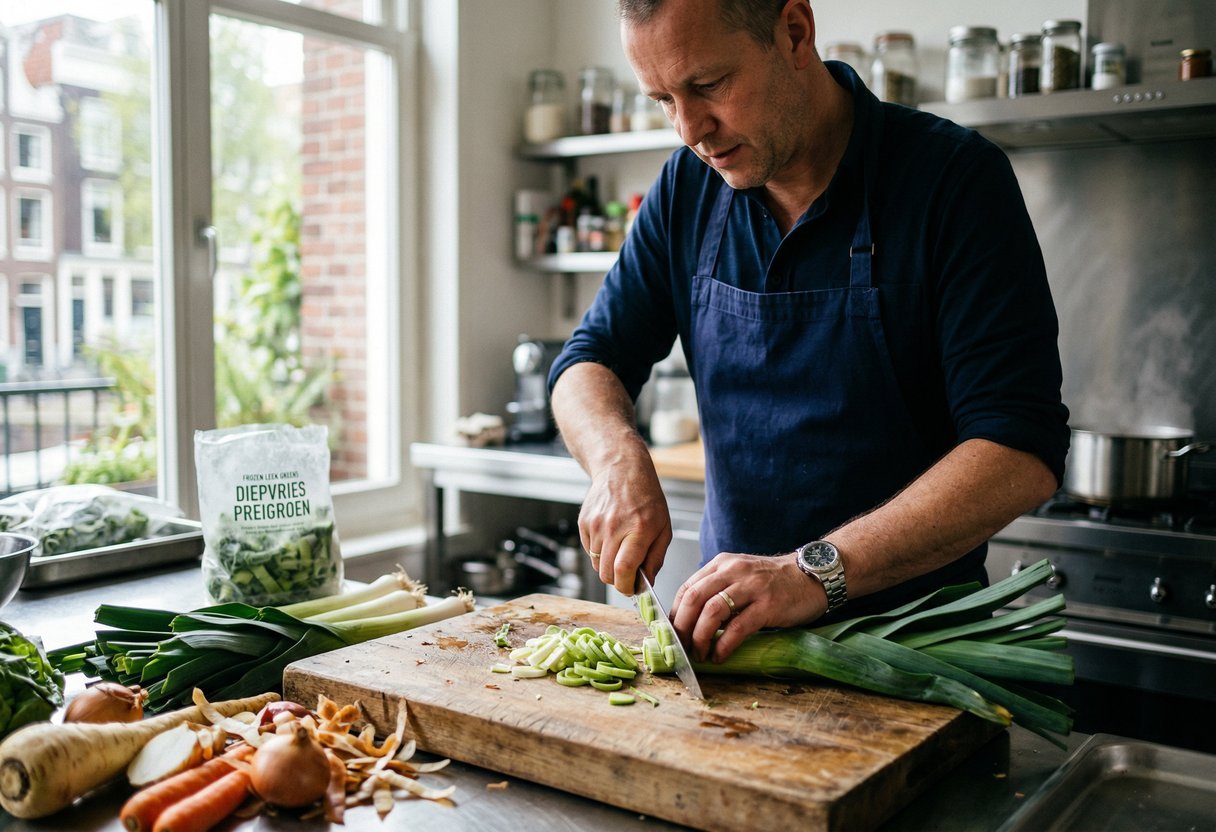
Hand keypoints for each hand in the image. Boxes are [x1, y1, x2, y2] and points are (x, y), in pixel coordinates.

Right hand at [578, 452, 672, 596]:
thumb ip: (656, 558)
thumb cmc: (647, 498)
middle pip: (606, 574)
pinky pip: (588, 551)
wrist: (621, 468)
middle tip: (628, 575)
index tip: (632, 589)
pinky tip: (611, 536)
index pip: (624, 570)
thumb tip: (646, 583)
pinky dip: (599, 552)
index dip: (627, 587)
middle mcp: (614, 528)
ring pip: (596, 565)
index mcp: (638, 529)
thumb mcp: (663, 528)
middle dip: (618, 581)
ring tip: (621, 548)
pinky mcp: (584, 523)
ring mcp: (596, 525)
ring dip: (608, 565)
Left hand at [669, 552, 824, 662]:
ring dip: (700, 637)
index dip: (674, 613)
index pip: (687, 587)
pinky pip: (738, 627)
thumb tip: (689, 622)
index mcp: (722, 564)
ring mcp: (752, 587)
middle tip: (681, 648)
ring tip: (699, 654)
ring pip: (712, 612)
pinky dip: (724, 645)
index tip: (670, 634)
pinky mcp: (768, 605)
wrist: (811, 577)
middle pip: (694, 599)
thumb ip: (717, 591)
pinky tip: (720, 656)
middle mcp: (734, 571)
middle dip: (682, 627)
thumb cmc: (773, 582)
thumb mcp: (740, 577)